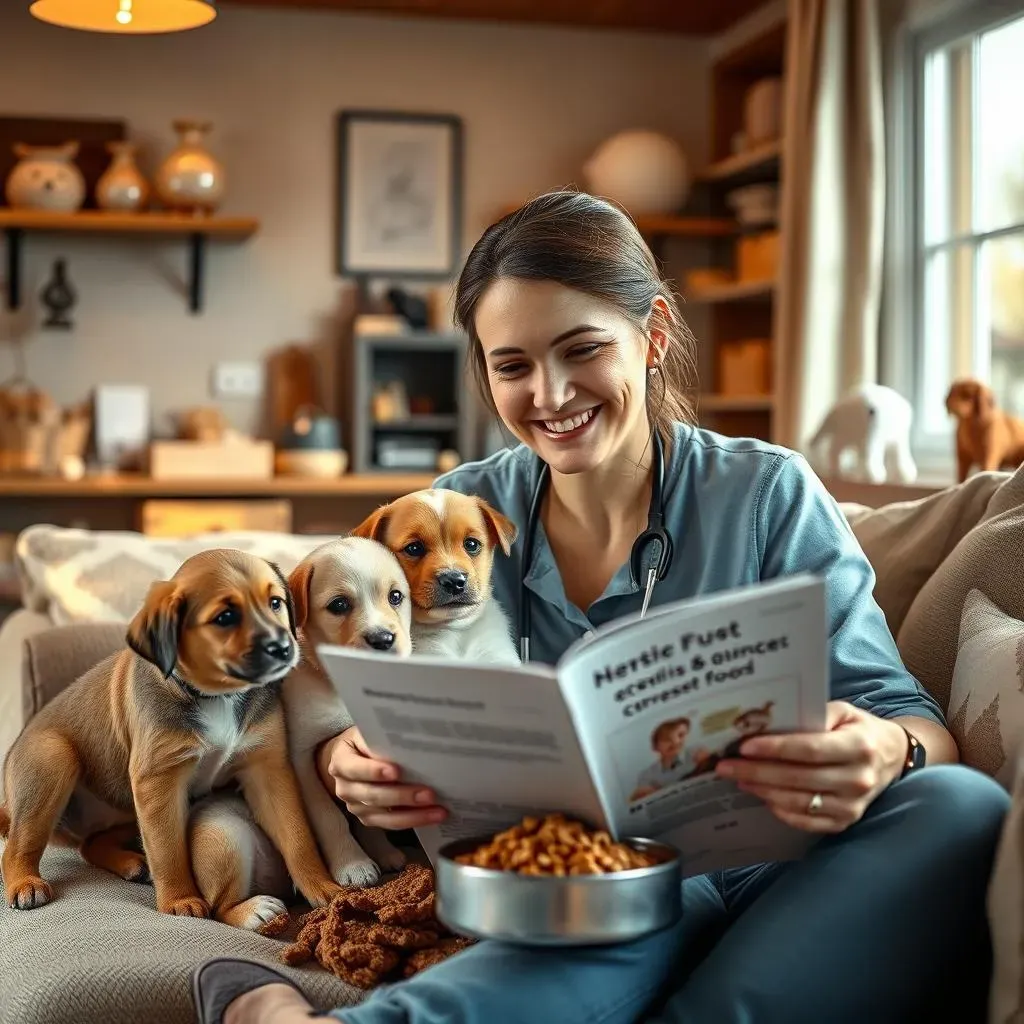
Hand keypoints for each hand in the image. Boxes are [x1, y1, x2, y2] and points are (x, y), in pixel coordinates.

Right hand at [316, 727, 447, 830]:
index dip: (374, 771)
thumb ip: (381, 739)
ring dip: (413, 814)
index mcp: (341, 762)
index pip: (355, 768)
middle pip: (372, 796)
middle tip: (428, 794)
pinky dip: (412, 821)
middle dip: (402, 796)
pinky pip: (390, 824)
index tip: (396, 771)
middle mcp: (345, 788)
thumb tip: (411, 743)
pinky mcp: (367, 818)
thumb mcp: (366, 733)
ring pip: (384, 815)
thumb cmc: (363, 742)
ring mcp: (355, 806)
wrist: (349, 758)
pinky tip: (432, 816)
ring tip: (438, 811)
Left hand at [714, 700, 907, 833]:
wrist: (892, 757)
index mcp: (859, 747)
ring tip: (738, 778)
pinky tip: (761, 796)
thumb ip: (813, 714)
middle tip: (725, 766)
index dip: (775, 749)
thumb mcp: (843, 711)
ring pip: (799, 802)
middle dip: (757, 771)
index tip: (744, 746)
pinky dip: (781, 810)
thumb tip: (773, 722)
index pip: (810, 749)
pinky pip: (807, 821)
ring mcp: (853, 805)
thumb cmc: (859, 729)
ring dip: (763, 791)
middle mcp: (858, 779)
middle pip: (799, 778)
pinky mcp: (845, 821)